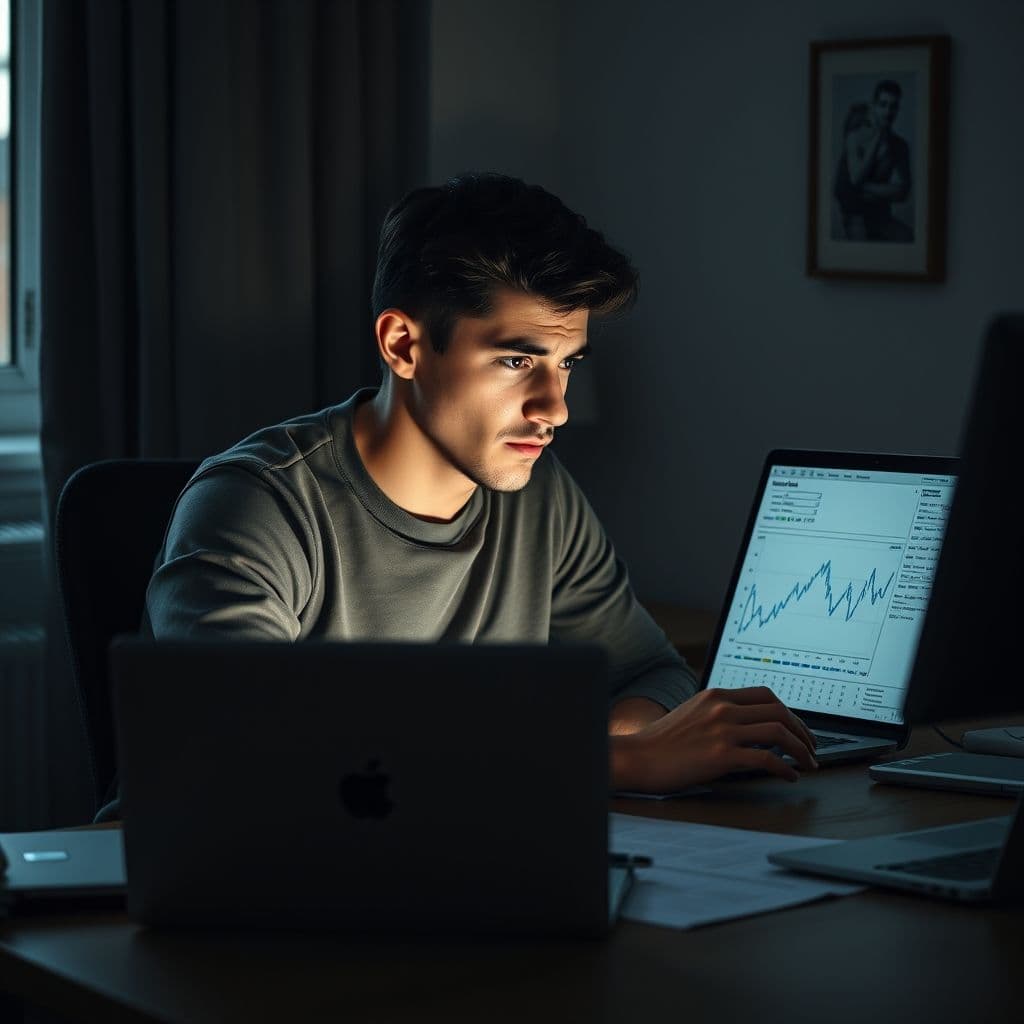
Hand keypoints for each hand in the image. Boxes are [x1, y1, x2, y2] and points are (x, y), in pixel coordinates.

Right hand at [611, 686, 817, 791]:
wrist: (637, 757)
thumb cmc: (661, 742)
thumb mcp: (692, 714)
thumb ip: (718, 714)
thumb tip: (751, 729)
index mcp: (715, 695)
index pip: (766, 695)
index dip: (790, 712)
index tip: (798, 728)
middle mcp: (722, 708)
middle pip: (779, 711)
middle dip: (803, 730)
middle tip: (811, 747)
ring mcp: (723, 730)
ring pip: (779, 732)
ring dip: (801, 749)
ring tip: (809, 763)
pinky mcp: (722, 756)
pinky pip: (767, 759)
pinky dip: (785, 768)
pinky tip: (790, 775)